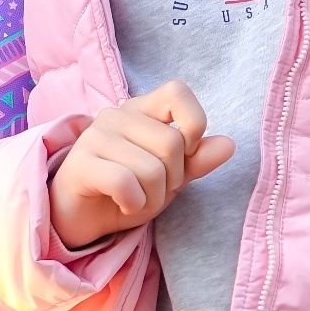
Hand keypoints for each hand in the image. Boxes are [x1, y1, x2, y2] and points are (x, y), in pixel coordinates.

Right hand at [48, 81, 233, 249]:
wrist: (80, 219)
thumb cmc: (126, 191)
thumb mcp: (169, 179)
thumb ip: (196, 160)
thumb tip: (229, 144)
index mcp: (142, 110)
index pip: (178, 91)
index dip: (193, 124)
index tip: (185, 153)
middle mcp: (117, 115)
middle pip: (172, 144)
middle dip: (172, 181)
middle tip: (153, 191)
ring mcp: (95, 136)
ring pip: (151, 169)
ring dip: (153, 199)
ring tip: (136, 200)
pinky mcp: (80, 162)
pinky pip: (125, 182)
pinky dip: (133, 203)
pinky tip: (123, 204)